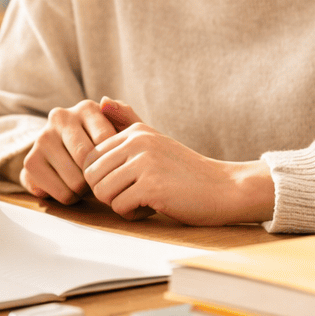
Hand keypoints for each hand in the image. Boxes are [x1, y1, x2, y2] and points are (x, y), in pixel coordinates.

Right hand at [19, 99, 121, 203]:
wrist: (68, 161)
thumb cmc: (105, 148)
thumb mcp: (123, 133)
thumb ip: (126, 117)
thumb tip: (105, 102)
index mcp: (87, 108)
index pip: (106, 140)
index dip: (114, 160)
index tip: (115, 163)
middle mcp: (60, 117)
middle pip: (87, 160)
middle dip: (98, 176)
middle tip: (99, 177)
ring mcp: (42, 138)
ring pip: (76, 181)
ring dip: (85, 190)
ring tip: (85, 181)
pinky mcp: (30, 162)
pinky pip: (60, 193)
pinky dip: (70, 198)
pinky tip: (69, 186)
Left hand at [83, 116, 275, 224]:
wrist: (225, 189)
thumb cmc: (186, 171)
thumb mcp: (155, 141)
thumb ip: (127, 122)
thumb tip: (101, 101)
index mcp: (135, 131)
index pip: (89, 158)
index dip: (104, 178)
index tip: (129, 182)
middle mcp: (137, 142)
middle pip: (91, 176)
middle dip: (108, 193)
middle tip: (134, 194)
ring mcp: (145, 163)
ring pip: (102, 193)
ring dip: (120, 204)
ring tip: (144, 200)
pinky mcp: (152, 186)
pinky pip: (119, 207)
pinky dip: (133, 214)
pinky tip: (153, 207)